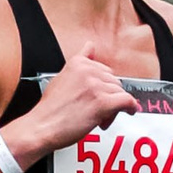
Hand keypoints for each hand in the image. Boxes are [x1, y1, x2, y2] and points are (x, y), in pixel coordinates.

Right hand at [15, 51, 133, 156]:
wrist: (41, 127)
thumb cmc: (50, 109)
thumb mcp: (61, 76)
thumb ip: (80, 61)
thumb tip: (90, 45)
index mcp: (78, 63)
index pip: (104, 70)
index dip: (102, 86)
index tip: (96, 96)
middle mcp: (88, 71)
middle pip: (113, 82)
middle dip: (109, 96)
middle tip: (97, 110)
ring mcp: (96, 86)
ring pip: (120, 92)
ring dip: (114, 106)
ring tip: (101, 118)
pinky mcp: (103, 103)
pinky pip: (127, 101)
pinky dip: (130, 107)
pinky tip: (129, 112)